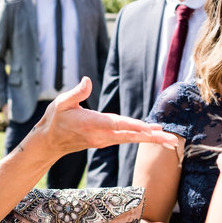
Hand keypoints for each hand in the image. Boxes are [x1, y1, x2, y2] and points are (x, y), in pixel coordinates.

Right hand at [28, 78, 176, 160]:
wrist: (49, 142)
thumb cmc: (55, 119)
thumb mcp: (60, 103)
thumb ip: (76, 93)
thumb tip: (87, 80)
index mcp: (90, 124)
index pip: (115, 124)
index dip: (133, 126)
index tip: (149, 128)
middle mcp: (100, 135)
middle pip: (130, 136)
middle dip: (152, 137)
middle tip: (172, 140)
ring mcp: (104, 140)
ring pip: (131, 139)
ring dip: (152, 140)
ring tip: (172, 141)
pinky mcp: (105, 141)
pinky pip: (127, 139)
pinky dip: (142, 138)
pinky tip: (155, 135)